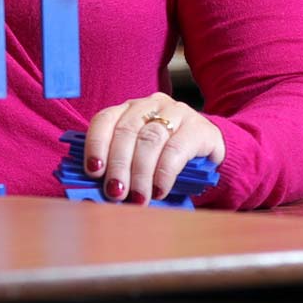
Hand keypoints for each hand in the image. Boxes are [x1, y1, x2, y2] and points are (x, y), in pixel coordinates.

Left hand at [82, 92, 223, 202]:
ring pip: (150, 140)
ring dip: (140, 173)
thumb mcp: (140, 156)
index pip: (105, 120)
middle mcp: (149, 105)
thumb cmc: (166, 157)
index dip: (96, 145)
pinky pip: (176, 150)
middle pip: (127, 131)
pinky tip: (159, 190)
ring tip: (138, 197)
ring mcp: (175, 112)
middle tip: (115, 192)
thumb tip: (101, 190)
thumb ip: (120, 166)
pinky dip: (164, 173)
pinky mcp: (198, 127)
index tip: (93, 171)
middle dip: (118, 165)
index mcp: (128, 109)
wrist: (209, 152)